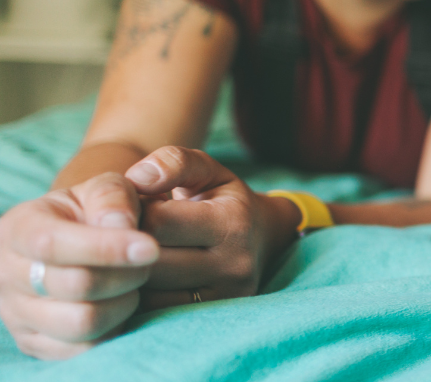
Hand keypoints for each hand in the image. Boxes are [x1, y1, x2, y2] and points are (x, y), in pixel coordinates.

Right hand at [0, 173, 158, 358]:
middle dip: (126, 274)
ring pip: (81, 323)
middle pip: (74, 286)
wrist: (78, 240)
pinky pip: (84, 348)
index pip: (52, 244)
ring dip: (123, 302)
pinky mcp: (36, 343)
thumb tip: (120, 226)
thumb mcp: (104, 189)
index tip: (151, 247)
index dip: (105, 248)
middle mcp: (6, 274)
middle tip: (149, 262)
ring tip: (134, 281)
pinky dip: (114, 328)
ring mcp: (17, 314)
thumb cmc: (95, 211)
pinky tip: (122, 303)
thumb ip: (112, 198)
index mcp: (18, 229)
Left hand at [126, 147, 297, 309]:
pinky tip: (139, 274)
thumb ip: (173, 162)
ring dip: (128, 272)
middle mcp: (234, 264)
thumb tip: (136, 178)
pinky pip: (156, 311)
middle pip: (150, 261)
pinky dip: (139, 293)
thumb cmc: (223, 199)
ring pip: (149, 291)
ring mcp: (225, 296)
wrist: (263, 238)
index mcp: (233, 222)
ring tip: (130, 252)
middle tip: (121, 232)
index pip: (159, 222)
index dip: (133, 211)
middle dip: (125, 245)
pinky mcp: (213, 315)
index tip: (130, 206)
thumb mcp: (207, 170)